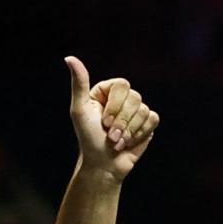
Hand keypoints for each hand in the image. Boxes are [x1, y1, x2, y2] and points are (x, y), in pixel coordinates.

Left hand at [65, 56, 159, 180]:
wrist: (103, 165)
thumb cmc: (88, 139)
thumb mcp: (79, 110)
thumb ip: (79, 83)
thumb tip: (69, 58)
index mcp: (106, 91)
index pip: (121, 85)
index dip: (115, 105)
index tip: (103, 122)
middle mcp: (122, 98)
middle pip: (135, 97)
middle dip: (122, 121)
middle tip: (110, 136)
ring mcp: (136, 110)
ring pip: (144, 110)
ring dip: (129, 131)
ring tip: (118, 142)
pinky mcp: (147, 123)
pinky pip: (153, 119)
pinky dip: (140, 133)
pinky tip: (129, 142)